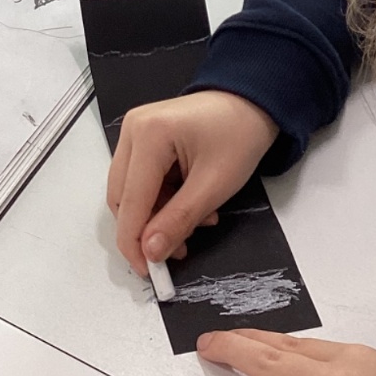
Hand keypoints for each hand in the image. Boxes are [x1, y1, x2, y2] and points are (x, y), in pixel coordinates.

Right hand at [107, 91, 276, 274]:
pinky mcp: (143, 137)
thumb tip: (150, 252)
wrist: (252, 102)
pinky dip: (162, 199)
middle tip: (179, 249)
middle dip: (147, 229)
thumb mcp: (214, 185)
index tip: (149, 273)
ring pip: (131, 192)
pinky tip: (190, 204)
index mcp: (148, 135)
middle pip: (123, 197)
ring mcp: (135, 131)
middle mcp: (132, 129)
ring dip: (158, 215)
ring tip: (197, 222)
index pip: (130, 201)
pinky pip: (141, 180)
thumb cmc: (239, 136)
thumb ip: (178, 220)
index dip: (134, 242)